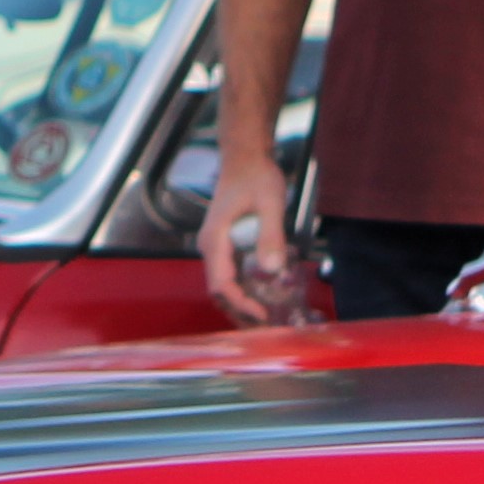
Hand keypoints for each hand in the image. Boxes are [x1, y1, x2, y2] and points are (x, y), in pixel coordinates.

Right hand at [198, 155, 301, 324]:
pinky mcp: (225, 245)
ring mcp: (216, 247)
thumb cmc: (257, 176)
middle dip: (240, 312)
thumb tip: (273, 269)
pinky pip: (231, 275)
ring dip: (241, 304)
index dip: (241, 303)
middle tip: (267, 326)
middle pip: (219, 291)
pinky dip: (244, 290)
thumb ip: (271, 235)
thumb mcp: (270, 203)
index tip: (263, 314)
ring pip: (223, 286)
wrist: (245, 157)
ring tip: (266, 318)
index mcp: (215, 240)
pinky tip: (263, 296)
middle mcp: (210, 247)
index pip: (222, 284)